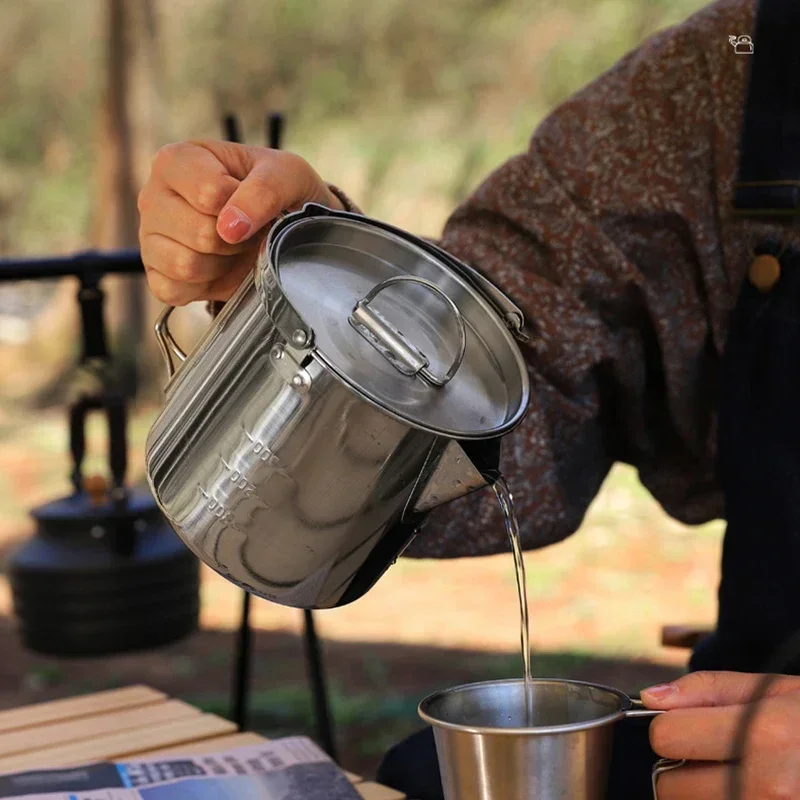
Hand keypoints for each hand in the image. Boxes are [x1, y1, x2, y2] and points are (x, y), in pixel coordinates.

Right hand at [138, 139, 344, 304]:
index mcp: (177, 161)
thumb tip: (232, 226)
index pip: (208, 192)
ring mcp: (149, 238)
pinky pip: (173, 290)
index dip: (240, 205)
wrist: (280, 230)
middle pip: (199, 233)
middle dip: (235, 240)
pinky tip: (215, 270)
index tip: (250, 202)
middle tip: (245, 231)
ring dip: (221, 264)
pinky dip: (203, 287)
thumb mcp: (286, 174)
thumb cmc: (275, 192)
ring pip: (185, 265)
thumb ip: (265, 189)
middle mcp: (154, 197)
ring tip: (230, 249)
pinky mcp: (155, 275)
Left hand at [641, 671, 799, 798]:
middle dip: (684, 770)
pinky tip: (750, 793)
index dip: (673, 728)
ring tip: (740, 777)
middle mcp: (769, 787)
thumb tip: (650, 699)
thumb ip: (705, 690)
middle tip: (719, 759)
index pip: (665, 737)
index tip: (692, 727)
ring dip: (705, 795)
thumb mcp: (771, 690)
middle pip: (671, 787)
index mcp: (762, 736)